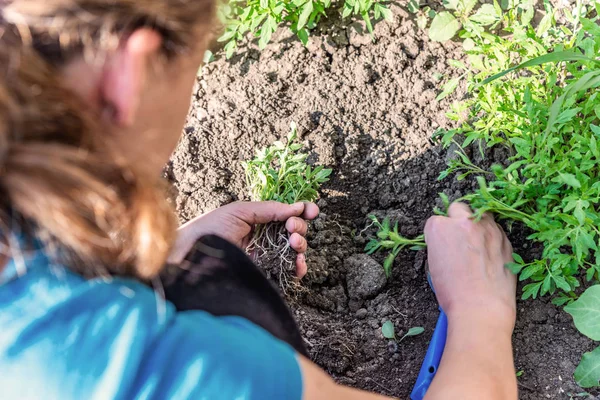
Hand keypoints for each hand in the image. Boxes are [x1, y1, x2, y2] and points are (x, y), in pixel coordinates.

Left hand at [169, 201, 319, 277]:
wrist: (191, 257)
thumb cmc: (210, 229)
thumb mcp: (239, 211)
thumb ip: (269, 209)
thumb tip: (296, 208)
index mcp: (258, 219)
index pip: (286, 214)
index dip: (301, 211)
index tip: (312, 210)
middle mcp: (264, 236)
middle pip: (293, 230)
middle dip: (299, 227)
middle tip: (292, 228)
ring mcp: (265, 255)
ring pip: (294, 250)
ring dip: (301, 244)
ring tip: (294, 244)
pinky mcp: (264, 273)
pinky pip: (288, 271)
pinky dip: (298, 267)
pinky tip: (298, 264)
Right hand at [424, 202, 516, 332]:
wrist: (481, 308)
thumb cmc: (452, 293)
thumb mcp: (433, 266)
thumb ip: (440, 245)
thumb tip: (449, 243)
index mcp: (440, 227)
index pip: (436, 221)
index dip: (438, 235)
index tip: (442, 247)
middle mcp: (464, 222)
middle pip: (458, 208)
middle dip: (457, 220)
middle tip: (459, 239)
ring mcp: (488, 228)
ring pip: (481, 215)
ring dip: (477, 226)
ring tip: (476, 246)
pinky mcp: (506, 240)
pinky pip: (497, 231)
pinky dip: (492, 238)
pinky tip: (488, 255)